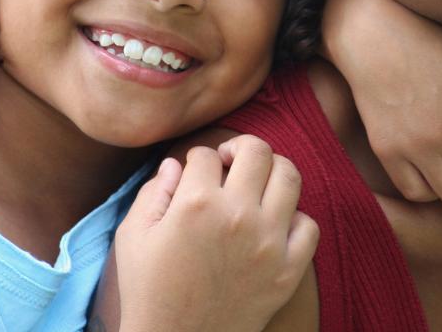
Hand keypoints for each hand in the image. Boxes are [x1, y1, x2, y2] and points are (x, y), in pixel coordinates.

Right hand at [112, 136, 318, 331]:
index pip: (207, 154)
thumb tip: (175, 163)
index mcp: (196, 204)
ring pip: (289, 176)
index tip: (196, 170)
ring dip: (272, 172)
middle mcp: (237, 216)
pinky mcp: (288, 270)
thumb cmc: (149, 293)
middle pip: (258, 151)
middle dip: (241, 148)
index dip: (198, 158)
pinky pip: (309, 225)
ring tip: (257, 184)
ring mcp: (268, 242)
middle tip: (230, 162)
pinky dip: (295, 219)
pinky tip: (275, 224)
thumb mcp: (133, 239)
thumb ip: (153, 192)